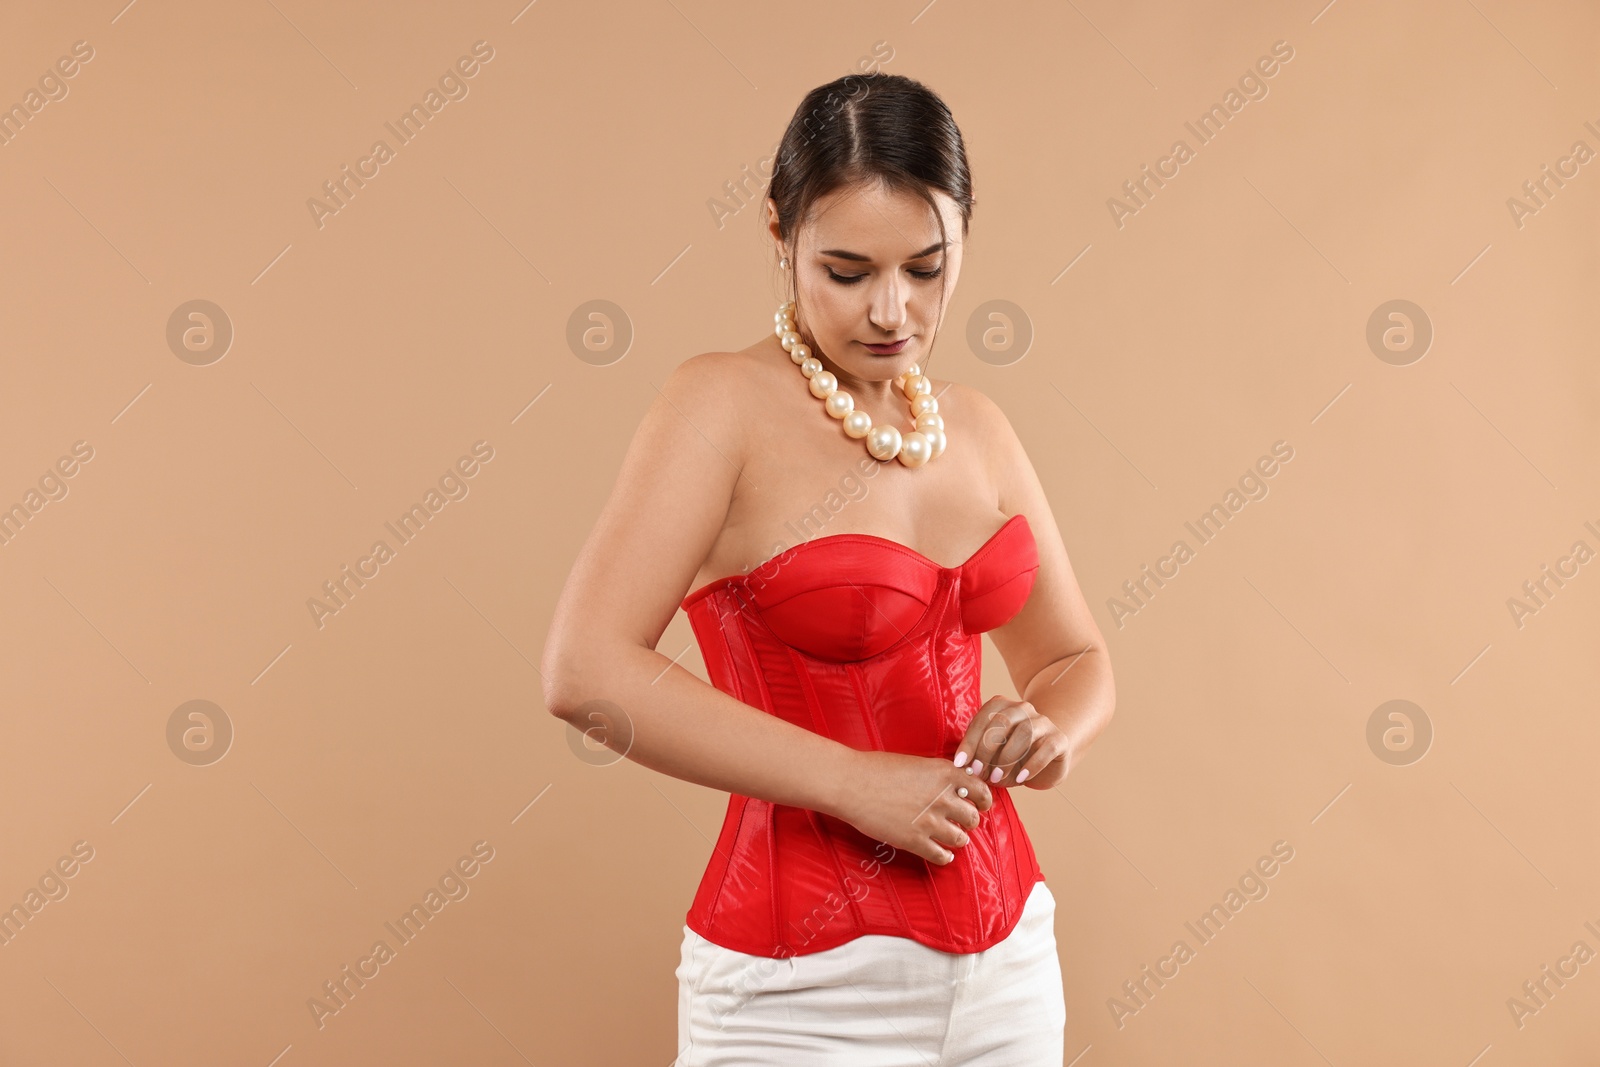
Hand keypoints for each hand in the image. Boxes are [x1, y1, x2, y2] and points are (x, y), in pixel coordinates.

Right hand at [831, 751, 994, 865]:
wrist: (852, 784)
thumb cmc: (878, 768)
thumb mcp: (918, 763)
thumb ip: (940, 776)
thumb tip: (957, 785)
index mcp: (945, 774)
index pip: (981, 790)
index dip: (984, 800)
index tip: (980, 804)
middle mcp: (943, 798)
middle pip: (973, 818)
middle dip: (969, 820)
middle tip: (961, 821)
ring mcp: (930, 821)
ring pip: (961, 838)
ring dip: (958, 839)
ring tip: (951, 838)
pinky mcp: (915, 841)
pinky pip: (942, 856)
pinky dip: (945, 857)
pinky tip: (942, 854)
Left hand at [953, 696, 1070, 790]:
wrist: (1048, 759)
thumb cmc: (1013, 756)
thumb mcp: (992, 755)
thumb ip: (978, 756)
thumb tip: (963, 767)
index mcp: (1002, 706)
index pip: (983, 718)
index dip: (970, 741)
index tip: (961, 762)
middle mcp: (1023, 709)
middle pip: (1002, 722)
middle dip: (987, 749)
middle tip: (979, 772)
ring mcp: (1043, 722)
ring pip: (1024, 732)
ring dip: (1007, 758)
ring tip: (997, 778)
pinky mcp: (1059, 739)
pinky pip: (1046, 748)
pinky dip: (1032, 764)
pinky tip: (1021, 778)